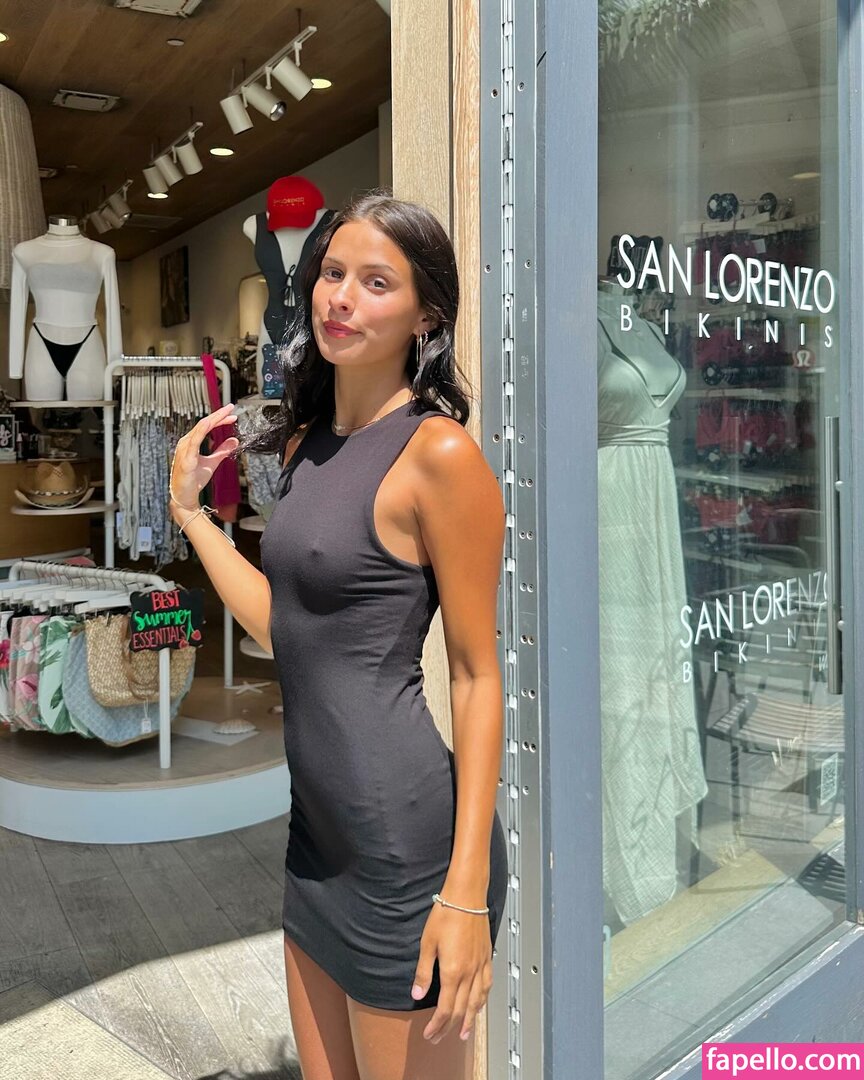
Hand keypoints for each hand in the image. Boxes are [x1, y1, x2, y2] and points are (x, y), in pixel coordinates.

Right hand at [170, 404, 238, 511]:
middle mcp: (186, 443)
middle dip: (218, 415)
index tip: (232, 415)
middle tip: (231, 407)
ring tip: (224, 414)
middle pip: (203, 424)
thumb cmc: (194, 480)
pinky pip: (193, 444)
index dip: (219, 419)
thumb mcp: (212, 462)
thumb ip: (222, 451)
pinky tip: (208, 425)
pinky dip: (200, 433)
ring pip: (199, 430)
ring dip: (212, 420)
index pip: (206, 426)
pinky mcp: (186, 461)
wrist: (184, 496)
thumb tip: (234, 440)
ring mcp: (184, 450)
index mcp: (191, 442)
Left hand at [411, 901, 492, 1043]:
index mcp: (453, 971)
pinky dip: (483, 1000)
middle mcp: (469, 973)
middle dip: (449, 1027)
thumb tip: (417, 994)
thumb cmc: (446, 915)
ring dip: (470, 1020)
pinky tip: (480, 1005)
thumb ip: (423, 972)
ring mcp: (480, 966)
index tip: (429, 1034)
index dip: (437, 1025)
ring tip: (464, 1034)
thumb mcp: (427, 943)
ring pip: (477, 1002)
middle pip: (461, 1009)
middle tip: (439, 1038)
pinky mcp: (486, 957)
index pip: (445, 1008)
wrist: (466, 896)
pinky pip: (487, 985)